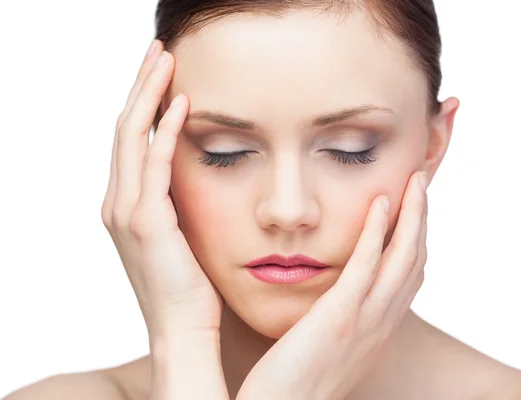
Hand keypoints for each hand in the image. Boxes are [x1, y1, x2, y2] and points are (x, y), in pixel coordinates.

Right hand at [100, 40, 227, 398]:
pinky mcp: (147, 225)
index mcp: (127, 205)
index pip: (129, 139)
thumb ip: (179, 202)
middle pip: (123, 128)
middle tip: (159, 50)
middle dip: (140, 85)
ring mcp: (127, 213)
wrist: (185, 330)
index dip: (142, 101)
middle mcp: (118, 204)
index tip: (163, 71)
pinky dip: (164, 130)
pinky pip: (153, 165)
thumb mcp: (181, 236)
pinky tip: (182, 102)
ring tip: (166, 60)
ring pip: (130, 137)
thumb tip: (196, 172)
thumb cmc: (192, 287)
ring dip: (148, 95)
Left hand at [236, 171, 427, 399]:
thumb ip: (341, 319)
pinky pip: (367, 264)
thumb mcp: (331, 348)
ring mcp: (366, 320)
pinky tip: (380, 202)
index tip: (415, 209)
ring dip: (412, 214)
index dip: (418, 239)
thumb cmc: (296, 384)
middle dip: (423, 218)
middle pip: (416, 260)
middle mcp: (382, 323)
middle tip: (421, 182)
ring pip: (403, 257)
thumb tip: (338, 298)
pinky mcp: (340, 316)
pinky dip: (378, 230)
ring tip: (414, 180)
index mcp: (380, 329)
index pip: (410, 277)